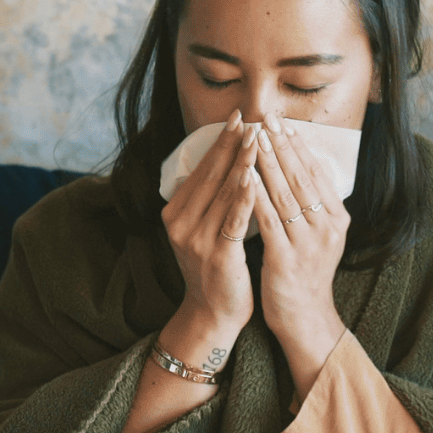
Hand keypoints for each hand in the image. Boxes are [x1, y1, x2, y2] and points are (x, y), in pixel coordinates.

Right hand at [161, 109, 261, 336]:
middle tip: (248, 119)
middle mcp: (179, 224)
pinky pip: (233, 220)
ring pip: (223, 193)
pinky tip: (256, 179)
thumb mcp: (203, 231)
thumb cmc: (216, 269)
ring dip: (242, 164)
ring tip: (258, 139)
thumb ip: (210, 201)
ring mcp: (195, 240)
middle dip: (231, 145)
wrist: (212, 314)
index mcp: (175, 213)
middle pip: (210, 176)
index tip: (237, 118)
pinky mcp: (216, 255)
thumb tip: (228, 163)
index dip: (220, 143)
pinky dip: (244, 197)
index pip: (201, 170)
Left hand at [247, 110, 351, 393]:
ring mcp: (308, 243)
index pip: (316, 174)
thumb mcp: (318, 238)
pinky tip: (244, 177)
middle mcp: (327, 227)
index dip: (298, 146)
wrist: (305, 320)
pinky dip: (256, 196)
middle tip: (266, 118)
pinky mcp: (286, 258)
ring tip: (254, 138)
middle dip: (282, 145)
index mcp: (337, 219)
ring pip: (285, 194)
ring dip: (268, 163)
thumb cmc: (305, 276)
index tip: (282, 123)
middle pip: (301, 177)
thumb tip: (301, 170)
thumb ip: (314, 207)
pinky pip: (269, 220)